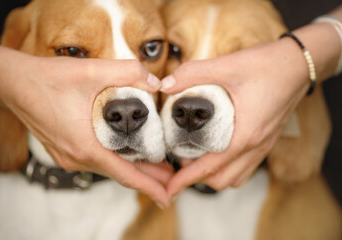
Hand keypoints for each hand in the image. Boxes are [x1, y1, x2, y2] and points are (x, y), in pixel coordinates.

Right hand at [0, 43, 171, 206]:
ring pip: (108, 167)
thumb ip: (127, 72)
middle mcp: (76, 158)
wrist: (14, 83)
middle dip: (147, 177)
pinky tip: (127, 154)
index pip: (124, 174)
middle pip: (119, 173)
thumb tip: (155, 81)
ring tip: (156, 168)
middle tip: (172, 177)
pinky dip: (116, 160)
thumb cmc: (48, 80)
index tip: (167, 197)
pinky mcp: (65, 149)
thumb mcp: (90, 71)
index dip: (149, 187)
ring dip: (132, 168)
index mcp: (84, 146)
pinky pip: (97, 160)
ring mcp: (68, 156)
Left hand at [161, 38, 310, 197]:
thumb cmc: (268, 65)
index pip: (211, 167)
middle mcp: (256, 145)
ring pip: (236, 176)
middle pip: (222, 179)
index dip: (187, 179)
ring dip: (214, 174)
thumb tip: (166, 84)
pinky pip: (246, 166)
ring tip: (197, 157)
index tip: (171, 188)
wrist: (299, 63)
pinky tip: (218, 151)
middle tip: (181, 158)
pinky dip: (228, 167)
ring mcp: (264, 145)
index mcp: (246, 134)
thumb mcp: (227, 66)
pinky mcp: (267, 140)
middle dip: (197, 177)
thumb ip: (193, 73)